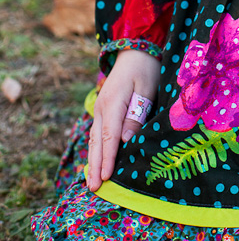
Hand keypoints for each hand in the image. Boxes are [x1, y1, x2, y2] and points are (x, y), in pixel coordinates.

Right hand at [87, 48, 160, 191]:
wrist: (134, 51)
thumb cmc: (145, 69)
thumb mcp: (146, 89)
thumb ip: (136, 114)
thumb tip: (126, 141)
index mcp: (113, 103)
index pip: (109, 136)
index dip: (108, 159)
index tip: (106, 178)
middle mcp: (102, 108)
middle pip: (98, 142)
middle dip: (96, 166)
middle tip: (94, 188)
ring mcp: (99, 109)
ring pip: (94, 139)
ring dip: (93, 160)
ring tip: (91, 181)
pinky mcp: (102, 109)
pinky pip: (96, 133)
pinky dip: (95, 149)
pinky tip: (95, 161)